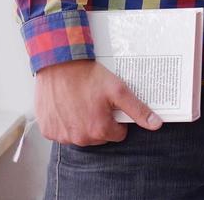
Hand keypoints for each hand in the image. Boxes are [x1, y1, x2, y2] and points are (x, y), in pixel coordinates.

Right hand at [34, 58, 162, 145]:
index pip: (118, 134)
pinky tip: (67, 106)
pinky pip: (62, 132)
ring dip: (82, 123)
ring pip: (80, 136)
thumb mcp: (119, 91)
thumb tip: (156, 124)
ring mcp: (61, 135)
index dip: (117, 119)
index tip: (111, 106)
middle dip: (100, 122)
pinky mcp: (47, 130)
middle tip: (96, 102)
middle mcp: (79, 137)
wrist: (59, 65)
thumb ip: (138, 110)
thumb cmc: (88, 77)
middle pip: (99, 137)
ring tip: (81, 102)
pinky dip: (66, 123)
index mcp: (98, 130)